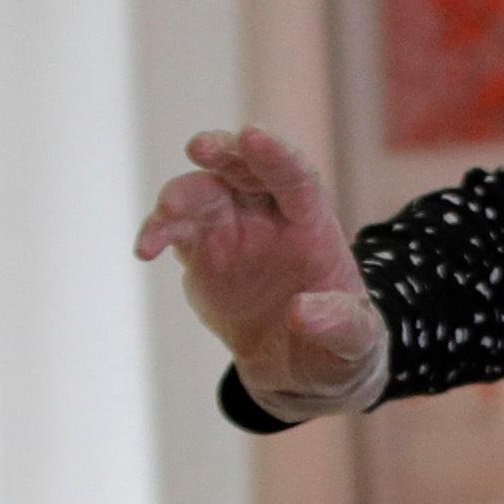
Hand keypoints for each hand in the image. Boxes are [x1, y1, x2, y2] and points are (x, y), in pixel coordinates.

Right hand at [133, 129, 385, 418]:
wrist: (301, 367)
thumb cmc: (339, 344)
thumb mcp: (357, 341)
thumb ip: (339, 325)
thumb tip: (301, 313)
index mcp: (312, 224)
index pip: (296, 179)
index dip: (276, 156)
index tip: (252, 136)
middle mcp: (269, 216)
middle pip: (244, 171)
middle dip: (223, 153)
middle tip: (200, 147)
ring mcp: (232, 231)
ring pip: (203, 196)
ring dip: (181, 196)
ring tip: (167, 213)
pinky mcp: (202, 254)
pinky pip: (175, 232)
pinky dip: (157, 232)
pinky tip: (147, 248)